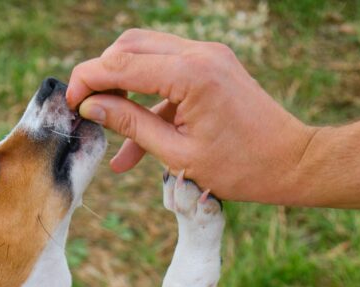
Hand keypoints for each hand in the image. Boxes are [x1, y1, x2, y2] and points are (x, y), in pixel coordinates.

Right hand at [67, 29, 314, 204]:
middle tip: (84, 108)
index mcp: (189, 75)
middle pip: (130, 46)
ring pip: (147, 52)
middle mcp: (199, 53)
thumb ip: (132, 126)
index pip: (121, 65)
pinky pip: (169, 71)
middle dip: (101, 74)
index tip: (70, 104)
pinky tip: (134, 139)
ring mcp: (209, 54)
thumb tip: (93, 109)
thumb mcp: (178, 154)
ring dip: (122, 83)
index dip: (88, 81)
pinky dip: (148, 96)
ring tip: (106, 123)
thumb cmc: (240, 168)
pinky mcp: (214, 64)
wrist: (290, 161)